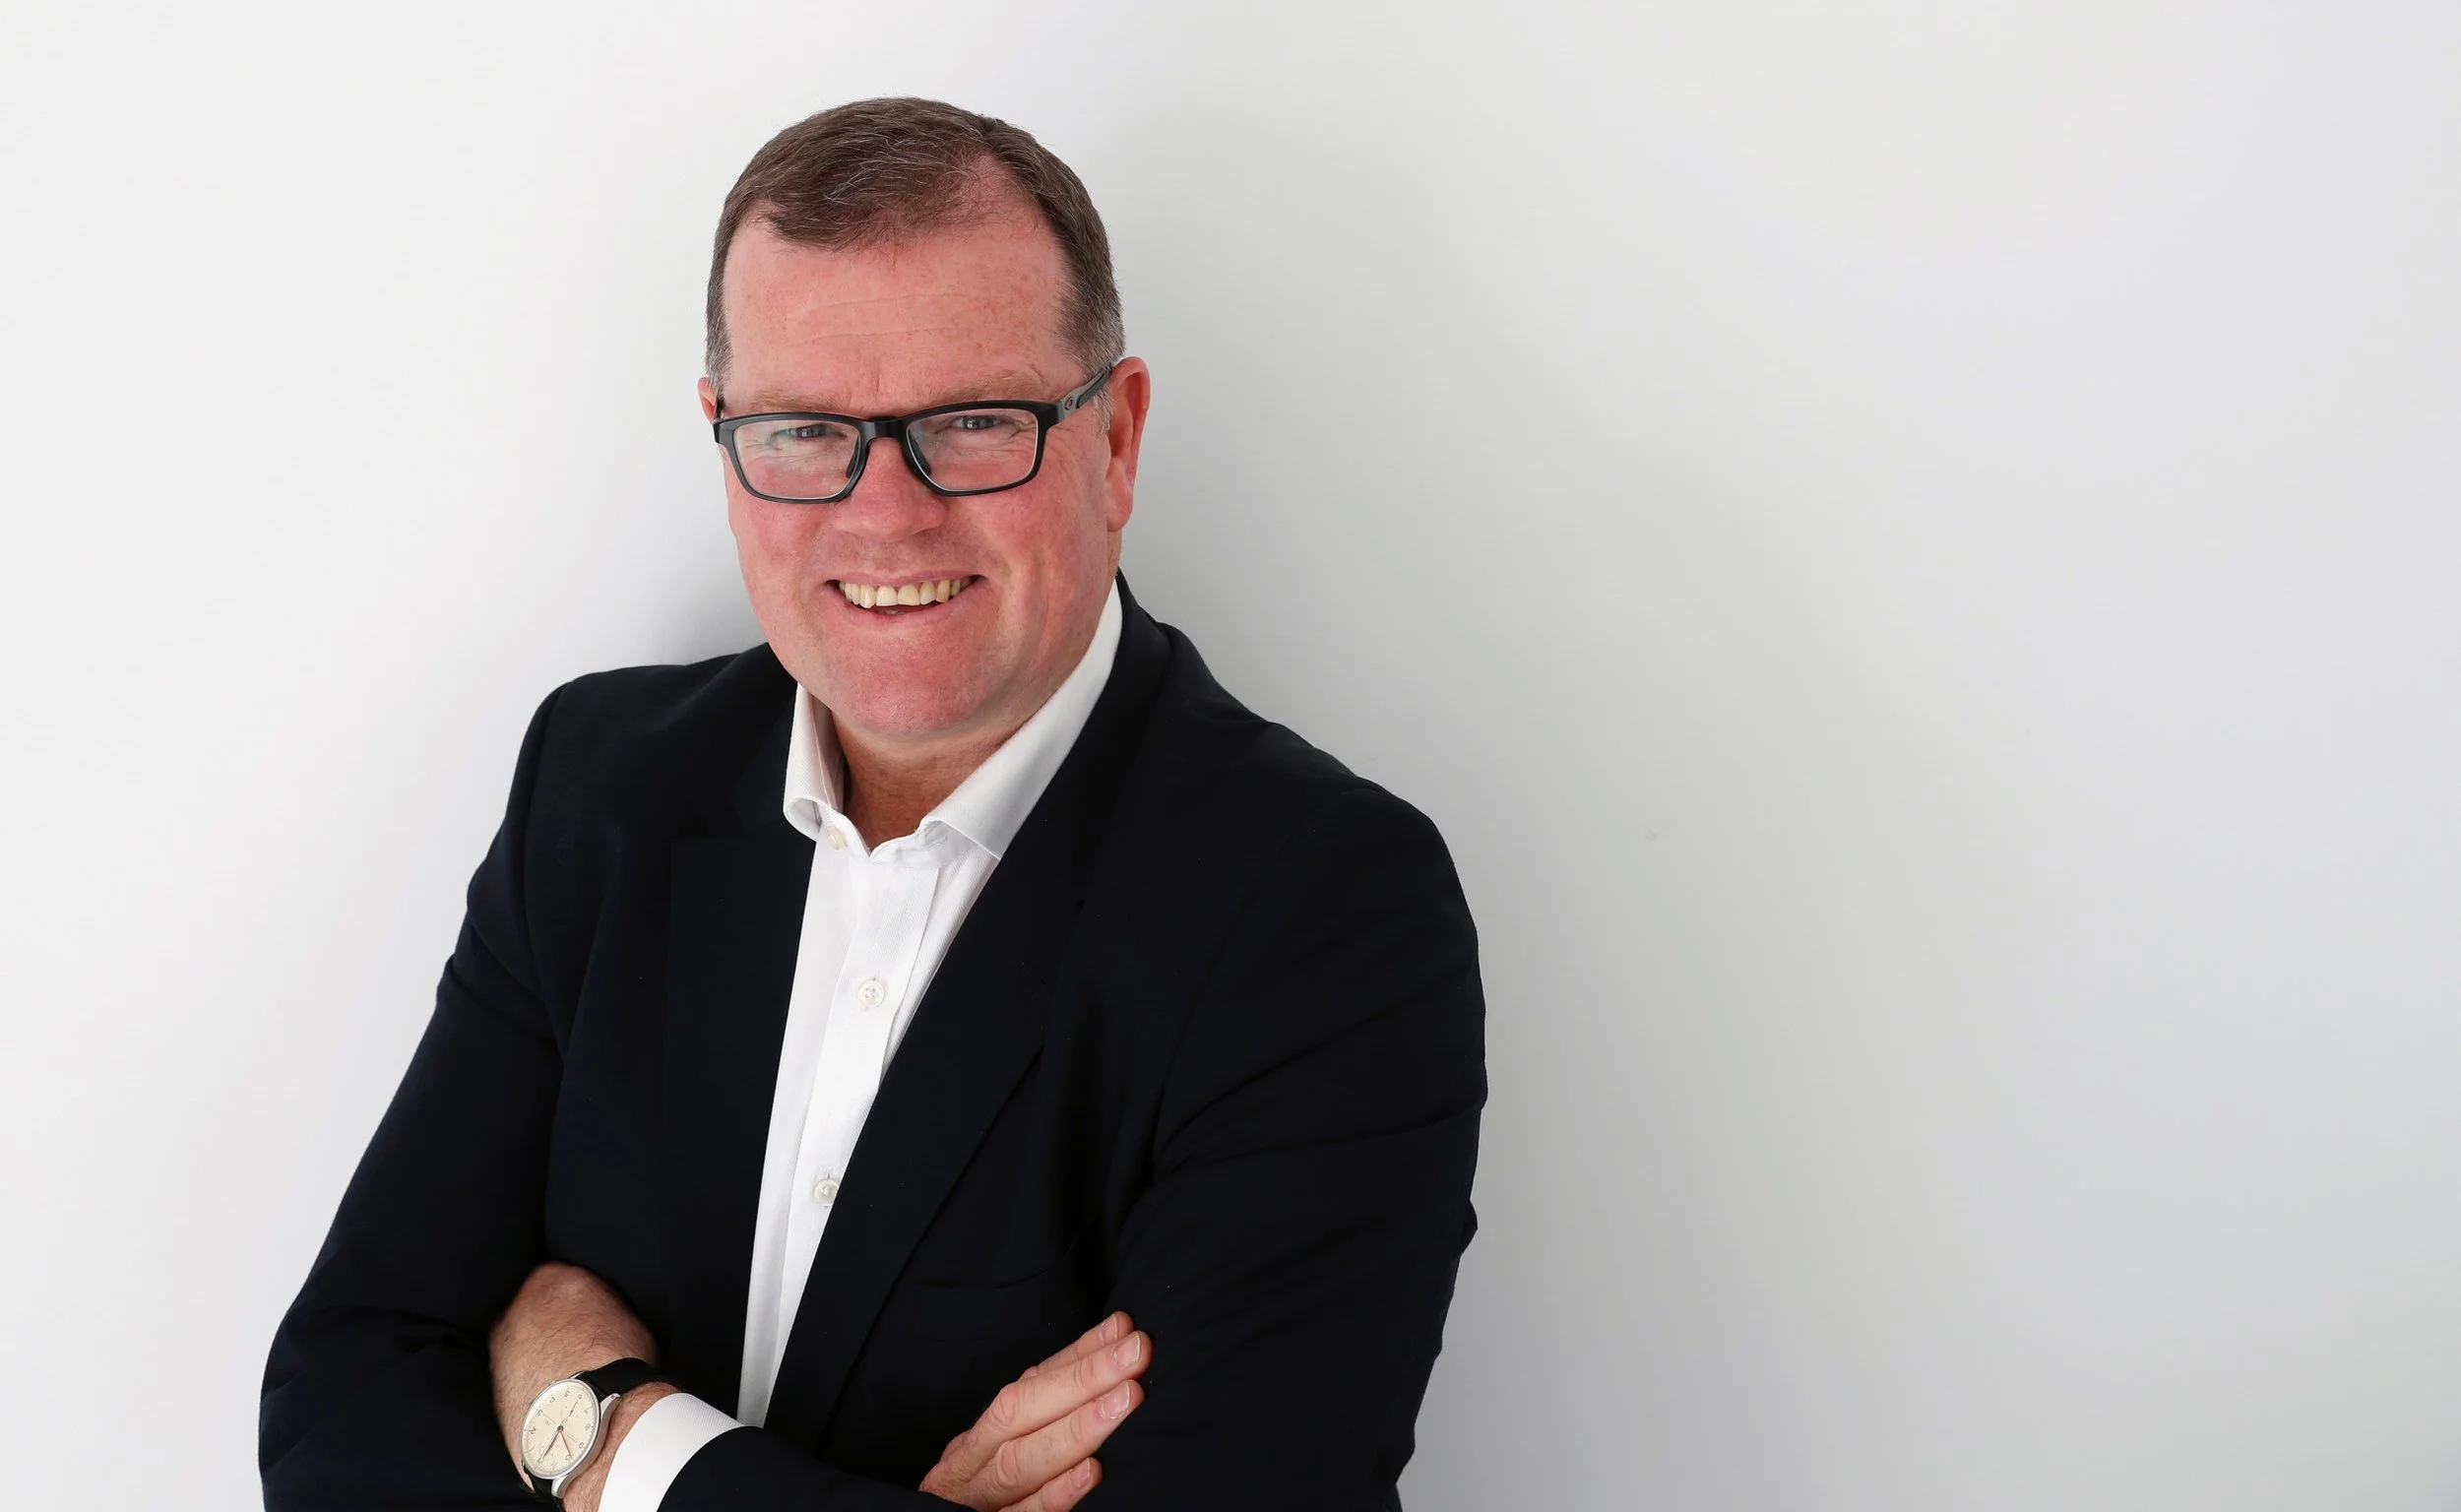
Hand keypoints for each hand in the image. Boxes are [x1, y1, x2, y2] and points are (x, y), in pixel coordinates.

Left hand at [490, 1261, 677, 1511]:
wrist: (588, 1416)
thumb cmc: (618, 1362)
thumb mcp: (626, 1317)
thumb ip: (603, 1309)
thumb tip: (602, 1320)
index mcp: (550, 1279)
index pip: (560, 1278)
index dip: (576, 1302)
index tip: (590, 1318)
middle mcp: (515, 1308)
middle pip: (532, 1311)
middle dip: (549, 1326)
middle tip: (577, 1348)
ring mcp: (498, 1350)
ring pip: (518, 1347)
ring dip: (535, 1358)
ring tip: (566, 1380)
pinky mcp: (492, 1390)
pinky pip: (513, 1381)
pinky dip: (528, 1386)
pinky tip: (553, 1402)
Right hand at [919, 1312, 1150, 1511]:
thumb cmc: (991, 1486)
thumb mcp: (1011, 1439)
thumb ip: (1058, 1394)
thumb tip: (1118, 1333)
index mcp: (980, 1435)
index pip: (1027, 1386)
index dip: (1078, 1356)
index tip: (1126, 1332)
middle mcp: (972, 1461)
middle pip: (1018, 1413)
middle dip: (1082, 1380)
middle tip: (1136, 1354)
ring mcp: (979, 1500)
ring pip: (1019, 1462)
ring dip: (1076, 1428)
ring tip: (1126, 1399)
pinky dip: (1057, 1492)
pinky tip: (1094, 1470)